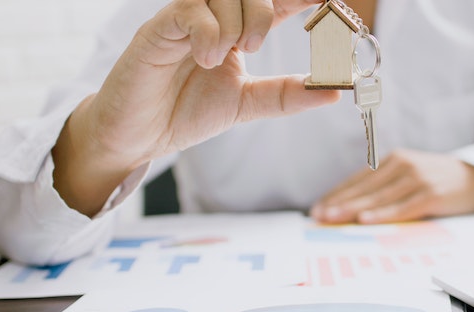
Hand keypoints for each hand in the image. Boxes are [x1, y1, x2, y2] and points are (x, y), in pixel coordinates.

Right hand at [53, 0, 338, 215]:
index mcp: (236, 30)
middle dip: (263, 12)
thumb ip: (287, 95)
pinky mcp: (158, 30)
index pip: (273, 3)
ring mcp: (184, 20)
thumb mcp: (247, 104)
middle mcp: (212, 18)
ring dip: (235, 24)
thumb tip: (335, 92)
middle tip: (253, 46)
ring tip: (223, 57)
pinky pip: (190, 11)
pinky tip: (205, 59)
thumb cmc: (185, 113)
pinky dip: (208, 33)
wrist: (138, 136)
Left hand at [310, 150, 473, 223]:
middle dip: (338, 203)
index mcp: (393, 160)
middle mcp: (403, 165)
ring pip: (378, 197)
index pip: (358, 179)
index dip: (336, 194)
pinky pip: (402, 207)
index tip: (317, 208)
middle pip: (364, 188)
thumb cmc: (436, 181)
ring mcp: (417, 178)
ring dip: (353, 209)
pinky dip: (383, 214)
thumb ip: (385, 188)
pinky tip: (366, 220)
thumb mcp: (409, 176)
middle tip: (318, 216)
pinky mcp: (431, 193)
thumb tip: (352, 209)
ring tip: (333, 219)